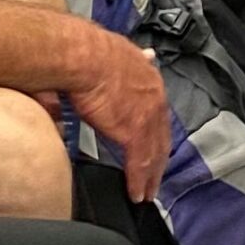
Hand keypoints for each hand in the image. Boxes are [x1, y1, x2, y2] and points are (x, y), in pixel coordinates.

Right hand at [63, 26, 171, 201]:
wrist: (83, 57)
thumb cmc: (90, 52)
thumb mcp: (122, 50)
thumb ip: (137, 58)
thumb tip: (149, 54)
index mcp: (150, 79)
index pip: (158, 112)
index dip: (158, 132)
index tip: (157, 145)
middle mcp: (155, 98)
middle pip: (161, 136)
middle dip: (160, 159)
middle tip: (157, 178)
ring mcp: (147, 117)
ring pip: (154, 154)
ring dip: (151, 176)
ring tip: (147, 193)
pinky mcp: (134, 133)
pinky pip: (139, 164)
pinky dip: (138, 182)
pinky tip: (137, 194)